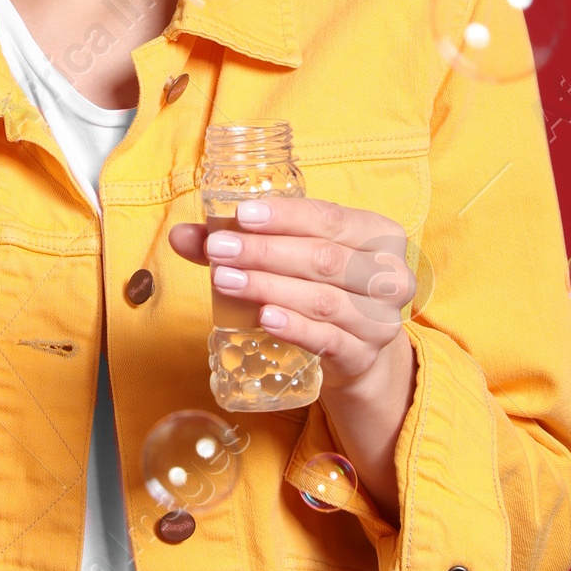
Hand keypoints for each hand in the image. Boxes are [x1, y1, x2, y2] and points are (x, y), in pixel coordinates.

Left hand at [168, 199, 417, 517]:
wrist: (355, 347)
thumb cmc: (322, 284)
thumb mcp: (293, 255)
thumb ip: (243, 241)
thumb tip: (181, 235)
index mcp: (379, 234)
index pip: (330, 218)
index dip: (285, 216)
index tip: (241, 215)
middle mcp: (389, 275)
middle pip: (323, 258)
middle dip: (265, 253)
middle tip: (218, 251)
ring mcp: (379, 319)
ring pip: (322, 300)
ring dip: (270, 287)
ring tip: (226, 282)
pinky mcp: (363, 355)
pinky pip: (327, 340)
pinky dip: (295, 327)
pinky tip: (264, 317)